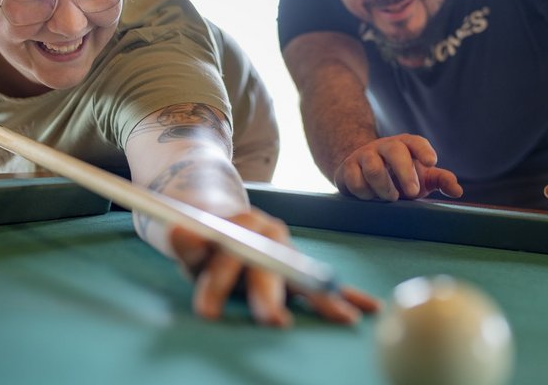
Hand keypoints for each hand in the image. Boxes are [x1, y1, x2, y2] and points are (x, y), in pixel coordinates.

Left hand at [171, 207, 380, 325]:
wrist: (229, 224)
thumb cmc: (208, 244)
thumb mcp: (192, 243)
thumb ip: (186, 242)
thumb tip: (177, 231)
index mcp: (244, 226)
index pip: (228, 258)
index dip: (217, 284)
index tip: (206, 312)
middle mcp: (273, 235)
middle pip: (271, 268)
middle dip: (271, 297)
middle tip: (273, 322)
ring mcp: (291, 251)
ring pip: (307, 277)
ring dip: (327, 298)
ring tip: (347, 317)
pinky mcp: (302, 267)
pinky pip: (326, 283)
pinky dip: (349, 295)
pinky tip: (369, 307)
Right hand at [333, 134, 462, 200]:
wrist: (363, 172)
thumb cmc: (399, 175)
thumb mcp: (422, 177)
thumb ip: (440, 180)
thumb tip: (457, 191)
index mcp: (405, 145)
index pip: (415, 142)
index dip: (423, 150)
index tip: (432, 162)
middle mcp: (384, 147)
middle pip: (395, 151)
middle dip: (405, 172)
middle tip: (413, 193)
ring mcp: (364, 156)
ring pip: (373, 167)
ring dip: (384, 186)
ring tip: (392, 198)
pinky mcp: (347, 168)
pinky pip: (355, 180)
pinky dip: (365, 193)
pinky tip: (370, 197)